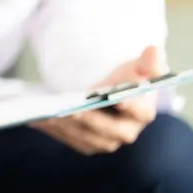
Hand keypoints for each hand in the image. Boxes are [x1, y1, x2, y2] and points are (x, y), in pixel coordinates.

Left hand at [30, 46, 164, 154]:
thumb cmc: (126, 79)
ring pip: (85, 137)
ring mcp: (104, 141)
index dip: (130, 105)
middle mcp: (125, 133)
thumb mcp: (137, 67)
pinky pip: (67, 138)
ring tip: (49, 113)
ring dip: (67, 127)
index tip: (117, 98)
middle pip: (108, 131)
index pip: (139, 112)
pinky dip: (54, 129)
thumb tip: (154, 49)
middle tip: (70, 110)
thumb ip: (148, 61)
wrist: (107, 92)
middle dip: (89, 120)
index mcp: (143, 113)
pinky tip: (38, 118)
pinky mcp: (84, 143)